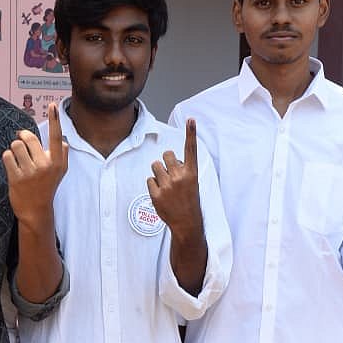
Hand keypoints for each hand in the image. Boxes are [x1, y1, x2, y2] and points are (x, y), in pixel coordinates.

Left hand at [3, 103, 67, 226]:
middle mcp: (45, 165)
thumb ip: (62, 155)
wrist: (35, 211)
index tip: (52, 105)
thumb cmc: (47, 188)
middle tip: (22, 143)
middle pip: (28, 137)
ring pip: (15, 145)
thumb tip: (63, 140)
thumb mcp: (59, 173)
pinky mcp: (16, 177)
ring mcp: (30, 172)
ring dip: (14, 150)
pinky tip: (13, 167)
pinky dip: (8, 158)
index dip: (54, 119)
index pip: (56, 136)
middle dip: (22, 138)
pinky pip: (7, 156)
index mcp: (57, 162)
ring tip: (19, 160)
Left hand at [146, 118, 200, 232]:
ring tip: (166, 185)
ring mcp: (167, 185)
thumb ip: (182, 169)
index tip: (190, 120)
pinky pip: (149, 180)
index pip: (191, 150)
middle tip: (170, 174)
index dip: (191, 133)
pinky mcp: (156, 194)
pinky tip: (161, 194)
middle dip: (166, 161)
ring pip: (155, 166)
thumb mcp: (192, 183)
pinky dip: (153, 185)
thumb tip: (169, 159)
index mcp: (191, 173)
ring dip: (158, 172)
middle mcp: (180, 176)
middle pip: (166, 154)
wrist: (186, 222)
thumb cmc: (189, 201)